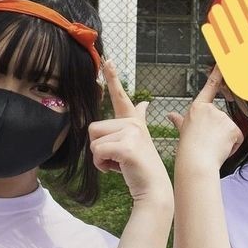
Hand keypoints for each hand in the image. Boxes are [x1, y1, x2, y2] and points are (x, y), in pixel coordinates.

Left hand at [88, 60, 170, 203]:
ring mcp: (131, 132)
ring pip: (93, 142)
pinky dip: (102, 166)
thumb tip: (145, 103)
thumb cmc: (141, 167)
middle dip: (99, 148)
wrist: (153, 189)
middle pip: (93, 128)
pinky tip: (119, 169)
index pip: (120, 95)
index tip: (107, 59)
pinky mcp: (126, 146)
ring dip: (100, 158)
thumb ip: (140, 119)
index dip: (112, 76)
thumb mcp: (139, 140)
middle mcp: (132, 122)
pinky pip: (97, 152)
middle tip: (118, 158)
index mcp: (133, 121)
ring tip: (119, 163)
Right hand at [168, 66, 242, 170]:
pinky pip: (237, 137)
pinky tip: (221, 149)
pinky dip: (232, 146)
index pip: (210, 87)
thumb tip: (170, 115)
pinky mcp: (233, 128)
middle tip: (207, 142)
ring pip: (229, 129)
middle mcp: (210, 109)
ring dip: (224, 140)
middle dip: (218, 132)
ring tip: (212, 147)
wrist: (196, 162)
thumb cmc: (188, 149)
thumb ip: (179, 121)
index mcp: (197, 108)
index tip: (224, 62)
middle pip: (221, 119)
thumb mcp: (182, 131)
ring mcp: (222, 118)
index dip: (217, 73)